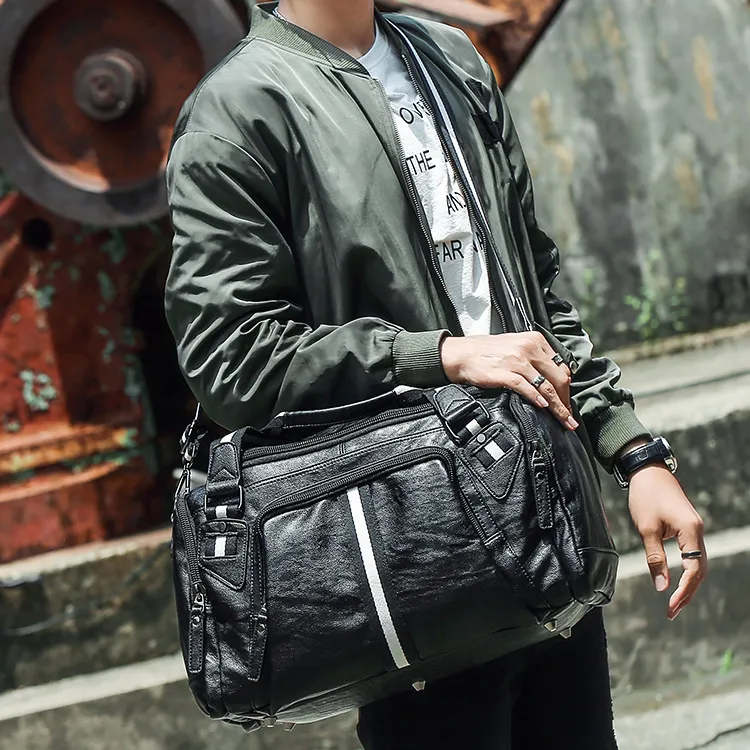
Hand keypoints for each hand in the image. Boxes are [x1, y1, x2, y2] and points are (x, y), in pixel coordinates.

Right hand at [440, 332, 576, 429]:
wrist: (461, 354)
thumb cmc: (487, 352)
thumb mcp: (516, 346)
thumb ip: (534, 358)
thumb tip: (551, 378)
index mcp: (535, 340)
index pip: (561, 366)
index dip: (566, 387)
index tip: (567, 401)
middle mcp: (529, 348)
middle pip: (558, 378)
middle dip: (566, 401)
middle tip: (570, 417)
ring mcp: (517, 361)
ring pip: (547, 387)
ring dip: (558, 407)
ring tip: (564, 420)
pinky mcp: (505, 373)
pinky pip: (527, 388)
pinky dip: (537, 399)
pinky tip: (543, 407)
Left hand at [628, 465, 706, 619]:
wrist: (647, 470)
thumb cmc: (645, 496)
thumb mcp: (646, 529)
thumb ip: (656, 558)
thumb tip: (662, 588)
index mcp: (690, 530)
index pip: (693, 569)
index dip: (684, 591)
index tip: (671, 607)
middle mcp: (698, 530)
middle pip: (700, 569)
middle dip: (688, 592)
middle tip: (672, 612)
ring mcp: (694, 528)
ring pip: (697, 562)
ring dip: (688, 583)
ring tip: (674, 602)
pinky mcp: (687, 526)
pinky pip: (692, 553)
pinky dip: (686, 570)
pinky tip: (676, 581)